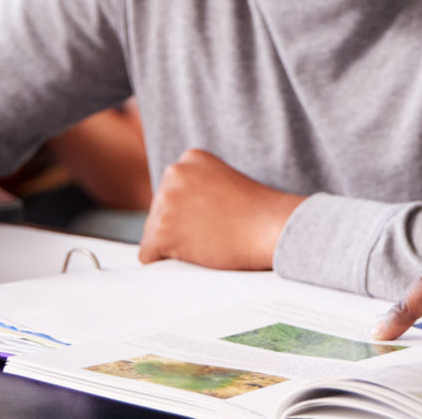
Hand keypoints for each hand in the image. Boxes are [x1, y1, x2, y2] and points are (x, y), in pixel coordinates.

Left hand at [139, 148, 304, 269]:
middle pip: (159, 212)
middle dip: (181, 226)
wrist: (273, 228)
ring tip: (210, 240)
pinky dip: (165, 261)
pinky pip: (148, 254)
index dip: (192, 211)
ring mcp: (166, 202)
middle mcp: (173, 173)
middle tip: (215, 230)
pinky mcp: (162, 230)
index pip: (171, 192)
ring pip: (154, 233)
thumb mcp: (223, 182)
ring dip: (176, 243)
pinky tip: (193, 255)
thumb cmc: (258, 213)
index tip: (216, 214)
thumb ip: (197, 188)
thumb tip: (175, 214)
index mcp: (189, 159)